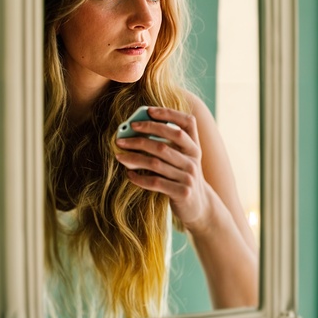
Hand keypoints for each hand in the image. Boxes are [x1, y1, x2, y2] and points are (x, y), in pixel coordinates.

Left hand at [115, 106, 213, 231]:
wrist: (198, 206)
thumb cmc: (182, 177)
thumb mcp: (182, 159)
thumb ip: (168, 144)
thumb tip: (137, 129)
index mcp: (194, 146)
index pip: (187, 123)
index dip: (169, 114)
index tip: (148, 111)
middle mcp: (193, 159)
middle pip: (165, 143)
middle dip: (141, 137)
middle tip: (122, 138)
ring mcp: (188, 176)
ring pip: (155, 163)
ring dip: (134, 158)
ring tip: (119, 155)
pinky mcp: (181, 192)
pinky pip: (155, 182)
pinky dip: (139, 178)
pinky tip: (129, 174)